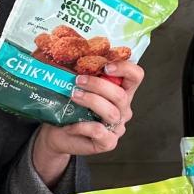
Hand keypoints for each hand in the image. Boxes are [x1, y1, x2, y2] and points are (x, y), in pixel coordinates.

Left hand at [32, 61, 144, 185]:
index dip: (125, 68)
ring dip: (90, 101)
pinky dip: (82, 125)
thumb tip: (71, 50)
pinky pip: (99, 131)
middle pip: (121, 95)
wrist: (57, 134)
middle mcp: (123, 109)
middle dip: (98, 85)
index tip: (105, 66)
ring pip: (111, 112)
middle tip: (78, 80)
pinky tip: (69, 125)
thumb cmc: (68, 106)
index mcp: (121, 90)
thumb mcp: (75, 84)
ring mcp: (117, 127)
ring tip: (73, 96)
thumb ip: (80, 69)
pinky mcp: (108, 143)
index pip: (136, 76)